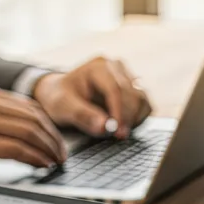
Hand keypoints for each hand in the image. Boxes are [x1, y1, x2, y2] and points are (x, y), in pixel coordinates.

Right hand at [0, 83, 67, 172]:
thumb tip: (16, 134)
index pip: (28, 106)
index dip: (48, 124)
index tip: (55, 140)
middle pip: (34, 118)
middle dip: (53, 138)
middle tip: (61, 154)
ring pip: (29, 132)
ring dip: (47, 149)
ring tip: (54, 162)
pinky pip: (16, 149)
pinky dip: (33, 157)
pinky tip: (40, 165)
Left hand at [33, 57, 151, 138]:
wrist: (59, 95)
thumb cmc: (59, 98)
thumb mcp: (63, 107)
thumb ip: (83, 116)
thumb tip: (105, 127)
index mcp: (98, 67)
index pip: (115, 89)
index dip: (119, 112)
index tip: (117, 131)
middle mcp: (116, 68)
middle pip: (132, 94)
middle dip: (127, 117)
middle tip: (118, 136)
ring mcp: (126, 77)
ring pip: (142, 99)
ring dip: (134, 118)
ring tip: (119, 132)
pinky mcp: (132, 89)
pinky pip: (144, 105)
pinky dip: (138, 118)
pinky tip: (124, 126)